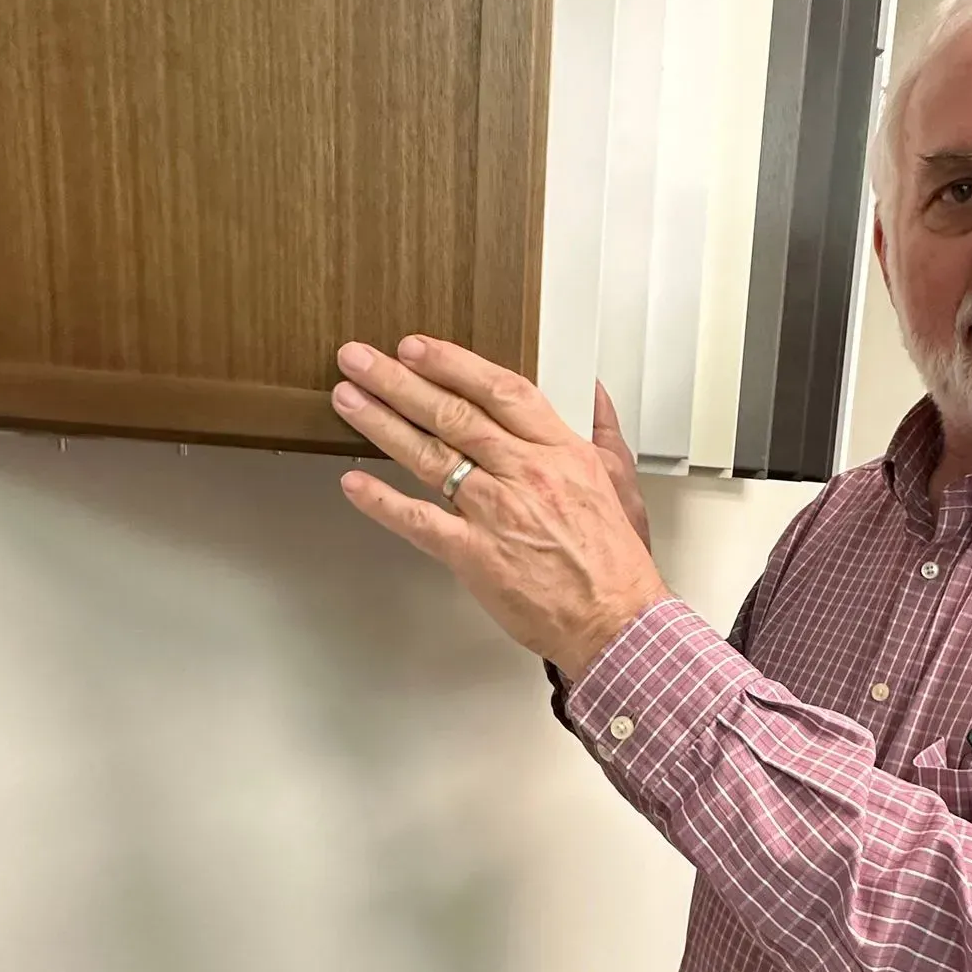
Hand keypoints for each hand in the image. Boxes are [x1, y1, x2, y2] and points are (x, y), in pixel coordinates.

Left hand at [331, 339, 667, 678]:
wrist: (615, 623)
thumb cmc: (616, 563)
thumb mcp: (623, 484)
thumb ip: (604, 431)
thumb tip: (594, 393)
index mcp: (561, 452)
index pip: (499, 390)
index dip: (452, 365)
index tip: (417, 348)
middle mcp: (525, 474)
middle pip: (453, 414)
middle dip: (398, 381)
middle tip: (360, 360)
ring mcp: (496, 513)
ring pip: (430, 456)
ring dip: (381, 423)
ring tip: (348, 400)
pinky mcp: (474, 555)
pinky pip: (419, 522)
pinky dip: (383, 502)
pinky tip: (354, 484)